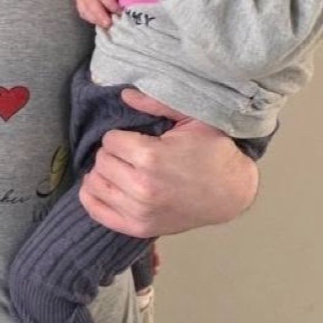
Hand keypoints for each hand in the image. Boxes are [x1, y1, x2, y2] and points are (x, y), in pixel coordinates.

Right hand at [76, 0, 122, 28]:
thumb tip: (124, 8)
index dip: (110, 4)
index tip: (119, 11)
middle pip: (90, 2)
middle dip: (100, 15)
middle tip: (109, 24)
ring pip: (84, 9)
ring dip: (95, 19)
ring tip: (106, 25)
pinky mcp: (79, 2)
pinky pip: (83, 13)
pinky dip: (91, 19)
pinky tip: (100, 23)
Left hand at [78, 89, 256, 237]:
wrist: (231, 192)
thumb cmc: (213, 152)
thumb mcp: (192, 119)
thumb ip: (156, 103)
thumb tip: (124, 94)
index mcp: (150, 157)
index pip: (109, 140)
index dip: (121, 136)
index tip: (135, 139)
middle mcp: (141, 187)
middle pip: (101, 161)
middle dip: (113, 154)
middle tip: (129, 154)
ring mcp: (139, 211)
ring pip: (94, 184)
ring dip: (103, 174)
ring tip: (119, 169)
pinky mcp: (138, 228)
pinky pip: (96, 212)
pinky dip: (92, 198)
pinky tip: (103, 186)